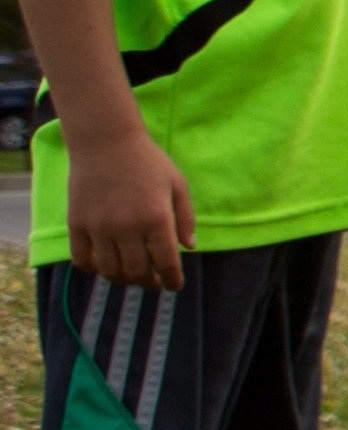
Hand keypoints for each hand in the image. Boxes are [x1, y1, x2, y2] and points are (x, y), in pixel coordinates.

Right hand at [63, 128, 194, 289]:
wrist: (107, 143)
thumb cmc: (148, 162)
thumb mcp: (177, 185)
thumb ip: (185, 218)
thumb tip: (188, 248)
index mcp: (157, 218)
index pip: (166, 262)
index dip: (172, 280)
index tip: (175, 286)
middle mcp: (127, 227)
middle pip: (137, 272)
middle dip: (149, 282)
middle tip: (154, 282)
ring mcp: (99, 227)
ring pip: (110, 270)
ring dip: (123, 280)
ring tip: (132, 277)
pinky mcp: (76, 224)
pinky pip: (82, 260)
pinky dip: (93, 270)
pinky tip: (103, 267)